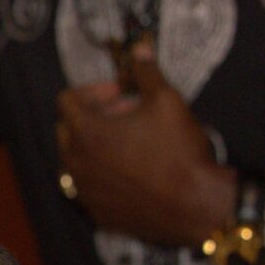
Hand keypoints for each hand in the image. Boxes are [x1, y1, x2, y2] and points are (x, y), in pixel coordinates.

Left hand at [55, 41, 236, 247]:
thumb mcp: (167, 100)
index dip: (94, 90)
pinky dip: (103, 174)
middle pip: (67, 130)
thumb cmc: (179, 152)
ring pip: (75, 161)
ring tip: (131, 142)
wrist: (197, 206)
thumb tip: (139, 49)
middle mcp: (75, 165)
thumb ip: (146, 72)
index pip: (67, 101)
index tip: (121, 92)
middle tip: (129, 114)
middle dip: (94, 116)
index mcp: (85, 134)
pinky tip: (132, 171)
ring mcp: (85, 193)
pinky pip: (90, 188)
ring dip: (96, 146)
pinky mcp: (98, 214)